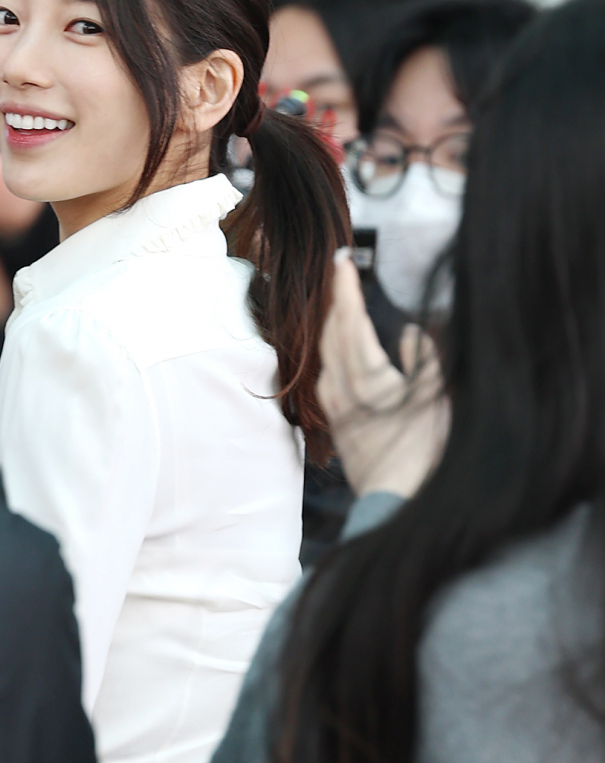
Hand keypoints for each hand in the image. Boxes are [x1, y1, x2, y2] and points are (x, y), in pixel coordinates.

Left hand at [318, 252, 449, 497]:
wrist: (397, 501)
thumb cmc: (424, 452)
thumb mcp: (436, 399)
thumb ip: (424, 360)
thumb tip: (412, 331)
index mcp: (368, 376)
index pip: (351, 320)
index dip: (345, 289)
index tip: (341, 261)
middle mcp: (344, 389)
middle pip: (333, 334)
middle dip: (335, 301)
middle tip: (339, 274)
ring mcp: (336, 408)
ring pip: (326, 356)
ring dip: (331, 327)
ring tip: (339, 307)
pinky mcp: (337, 425)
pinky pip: (327, 379)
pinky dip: (331, 356)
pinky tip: (336, 357)